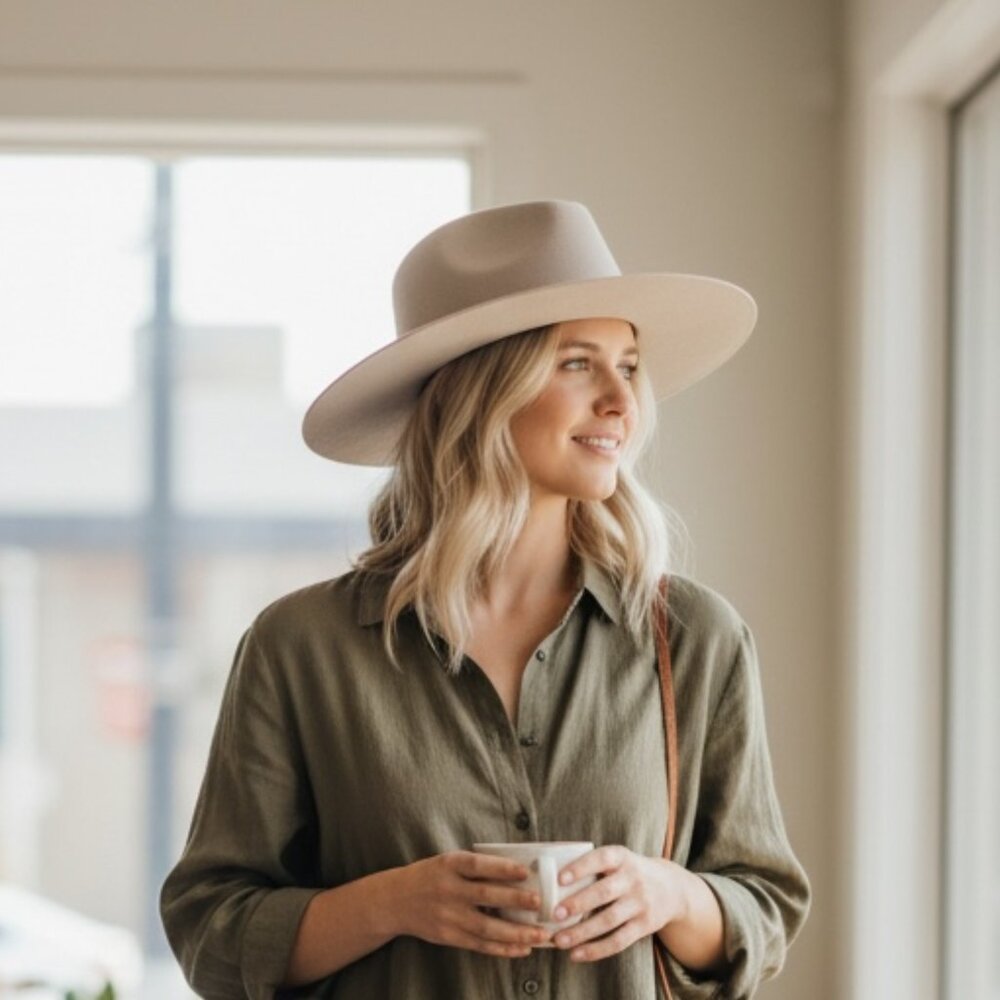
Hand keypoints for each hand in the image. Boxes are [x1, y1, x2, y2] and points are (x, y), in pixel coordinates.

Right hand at [393, 851, 552, 957]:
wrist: (396, 901)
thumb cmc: (431, 876)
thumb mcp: (448, 862)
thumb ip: (475, 867)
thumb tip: (517, 872)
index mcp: (449, 865)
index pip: (478, 865)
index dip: (501, 868)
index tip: (525, 871)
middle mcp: (448, 890)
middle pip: (485, 896)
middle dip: (514, 900)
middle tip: (539, 903)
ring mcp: (448, 916)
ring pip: (486, 927)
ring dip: (515, 933)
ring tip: (539, 934)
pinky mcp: (448, 937)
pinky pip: (479, 945)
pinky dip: (502, 948)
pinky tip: (521, 949)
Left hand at [549, 845, 684, 961]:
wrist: (671, 888)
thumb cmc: (628, 872)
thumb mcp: (618, 859)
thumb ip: (593, 866)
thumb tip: (549, 879)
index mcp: (622, 857)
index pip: (601, 858)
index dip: (581, 868)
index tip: (560, 879)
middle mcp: (633, 879)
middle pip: (604, 893)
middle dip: (578, 904)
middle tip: (554, 914)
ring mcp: (640, 903)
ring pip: (609, 921)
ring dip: (582, 932)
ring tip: (559, 940)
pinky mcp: (645, 926)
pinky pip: (619, 941)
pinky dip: (596, 950)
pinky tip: (576, 955)